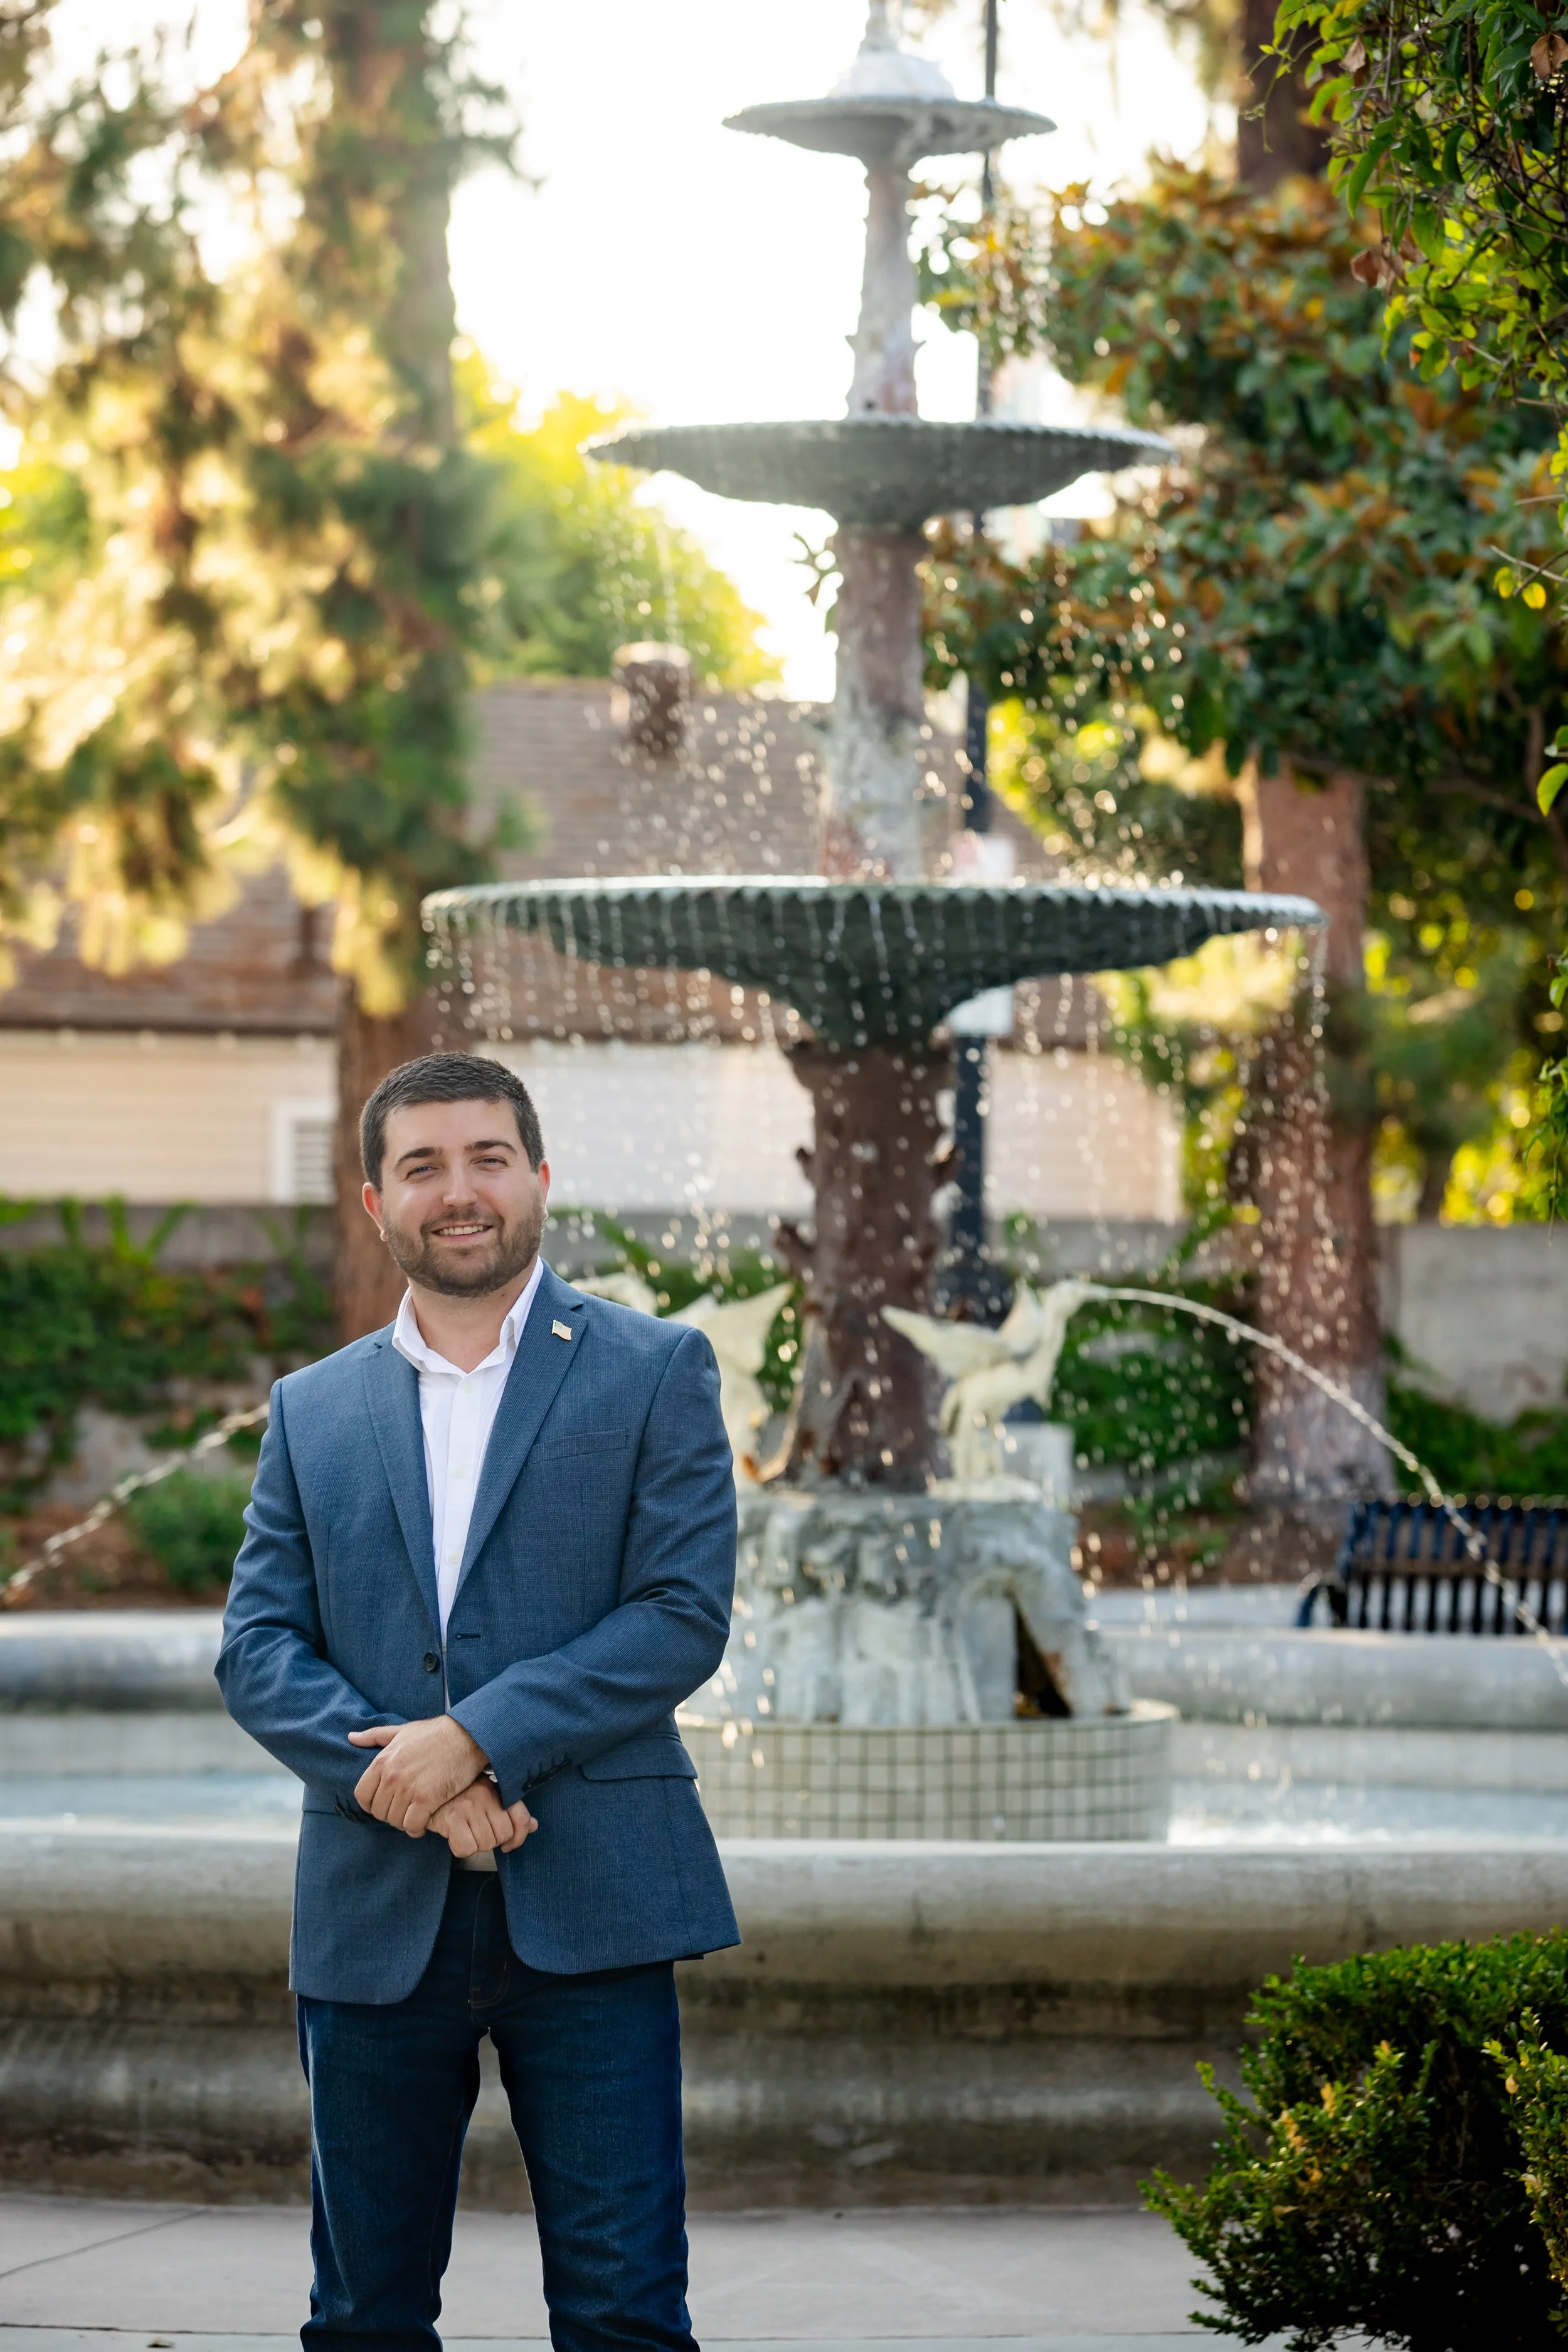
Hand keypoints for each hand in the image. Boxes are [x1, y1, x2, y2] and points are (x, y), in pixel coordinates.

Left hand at [348, 1716, 489, 1836]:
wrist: (466, 1736)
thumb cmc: (435, 1733)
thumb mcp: (402, 1730)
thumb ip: (375, 1736)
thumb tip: (351, 1737)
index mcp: (382, 1761)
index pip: (362, 1795)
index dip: (371, 1805)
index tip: (383, 1805)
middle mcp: (391, 1777)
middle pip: (379, 1812)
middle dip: (389, 1815)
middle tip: (402, 1812)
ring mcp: (408, 1789)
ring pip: (395, 1820)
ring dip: (403, 1823)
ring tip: (412, 1818)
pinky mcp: (426, 1799)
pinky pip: (412, 1825)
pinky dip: (415, 1829)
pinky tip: (422, 1825)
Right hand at [430, 1781, 536, 1857]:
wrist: (422, 1790)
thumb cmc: (455, 1796)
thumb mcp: (486, 1797)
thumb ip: (510, 1811)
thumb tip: (534, 1826)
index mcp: (495, 1788)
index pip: (521, 1818)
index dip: (519, 1838)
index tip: (509, 1845)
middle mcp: (484, 1794)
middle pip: (503, 1835)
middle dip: (492, 1841)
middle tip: (478, 1835)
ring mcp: (468, 1806)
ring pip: (485, 1844)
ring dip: (475, 1845)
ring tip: (465, 1833)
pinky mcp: (451, 1818)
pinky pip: (466, 1848)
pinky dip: (461, 1849)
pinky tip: (454, 1838)